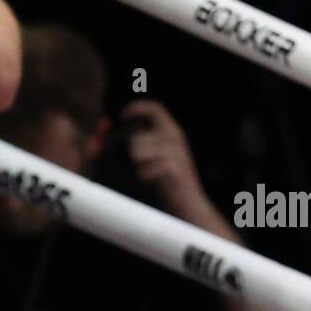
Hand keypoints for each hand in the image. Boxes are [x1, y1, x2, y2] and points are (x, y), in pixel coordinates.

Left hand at [122, 100, 208, 221]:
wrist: (189, 202)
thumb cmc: (171, 181)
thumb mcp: (162, 155)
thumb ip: (149, 142)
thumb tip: (129, 136)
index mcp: (172, 132)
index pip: (155, 109)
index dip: (137, 107)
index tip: (122, 114)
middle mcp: (175, 138)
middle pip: (141, 132)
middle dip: (130, 145)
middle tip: (133, 158)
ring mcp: (175, 153)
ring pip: (139, 149)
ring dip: (136, 162)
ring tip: (143, 172)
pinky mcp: (173, 169)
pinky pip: (145, 168)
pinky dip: (143, 174)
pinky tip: (147, 179)